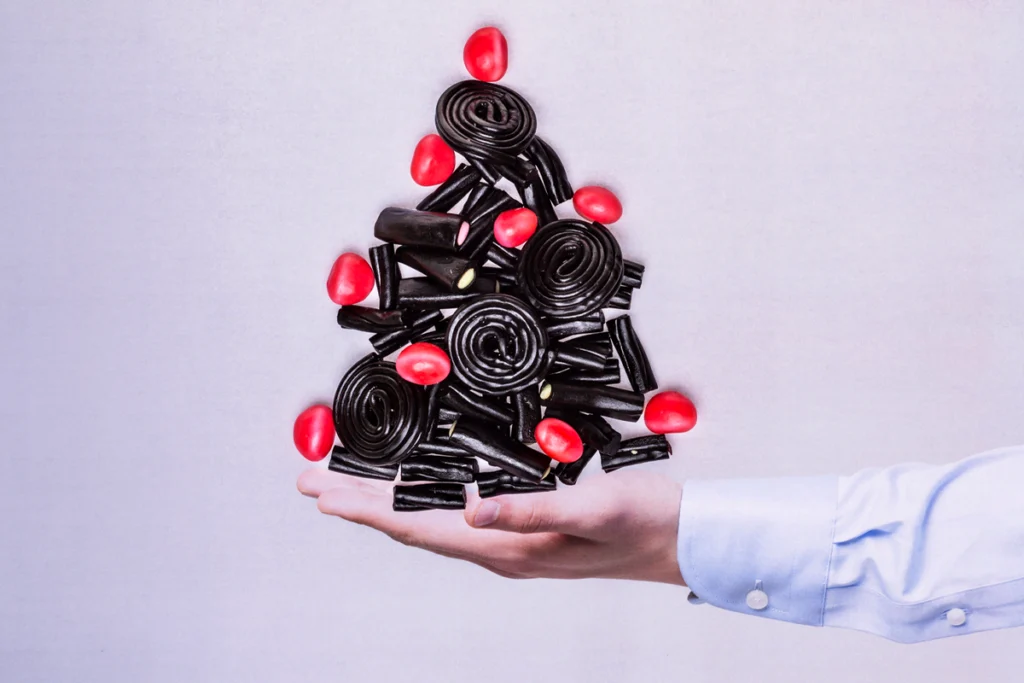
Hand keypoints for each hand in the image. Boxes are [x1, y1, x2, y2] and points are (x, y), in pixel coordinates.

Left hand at [297, 468, 684, 584]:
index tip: (326, 493)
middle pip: (414, 527)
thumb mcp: (592, 508)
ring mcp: (511, 545)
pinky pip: (456, 521)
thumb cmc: (643, 521)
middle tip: (315, 485)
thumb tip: (471, 513)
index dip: (368, 510)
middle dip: (360, 506)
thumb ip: (531, 510)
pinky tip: (418, 497)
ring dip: (385, 506)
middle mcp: (502, 551)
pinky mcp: (524, 533)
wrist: (678, 539)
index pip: (421, 527)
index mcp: (511, 548)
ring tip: (347, 491)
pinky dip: (423, 504)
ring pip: (430, 525)